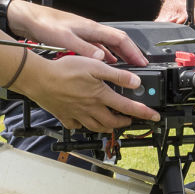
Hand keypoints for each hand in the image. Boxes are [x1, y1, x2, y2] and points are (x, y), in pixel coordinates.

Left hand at [10, 2, 147, 65]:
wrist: (30, 20)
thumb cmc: (47, 26)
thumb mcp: (66, 40)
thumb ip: (85, 49)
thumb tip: (103, 59)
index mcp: (92, 28)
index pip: (120, 39)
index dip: (133, 51)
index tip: (141, 62)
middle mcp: (92, 30)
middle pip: (118, 41)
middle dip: (131, 54)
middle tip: (140, 66)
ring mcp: (86, 34)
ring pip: (109, 45)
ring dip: (120, 55)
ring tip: (127, 67)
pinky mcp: (79, 38)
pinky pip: (100, 48)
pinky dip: (107, 56)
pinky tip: (107, 63)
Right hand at [16, 54, 159, 131]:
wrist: (39, 79)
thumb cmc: (65, 70)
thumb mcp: (96, 66)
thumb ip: (117, 75)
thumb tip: (136, 83)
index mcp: (101, 96)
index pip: (128, 108)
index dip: (144, 113)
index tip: (154, 117)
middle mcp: (91, 109)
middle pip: (113, 122)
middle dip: (125, 122)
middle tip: (131, 119)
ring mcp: (77, 115)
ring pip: (97, 127)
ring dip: (108, 126)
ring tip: (113, 122)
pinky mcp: (65, 116)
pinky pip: (78, 126)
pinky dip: (85, 126)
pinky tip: (86, 121)